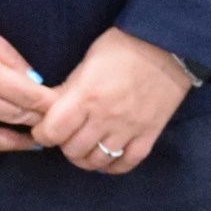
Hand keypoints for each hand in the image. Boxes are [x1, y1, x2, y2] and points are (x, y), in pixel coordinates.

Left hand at [32, 26, 193, 174]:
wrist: (167, 45)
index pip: (53, 131)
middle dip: (64, 145)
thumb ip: (69, 89)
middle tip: (66, 135)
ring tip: (85, 146)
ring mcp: (129, 129)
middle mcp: (106, 117)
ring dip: (86, 157)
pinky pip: (126, 163)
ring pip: (97, 161)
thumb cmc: (123, 46)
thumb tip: (50, 109)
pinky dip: (113, 165)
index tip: (44, 129)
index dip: (43, 133)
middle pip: (73, 150)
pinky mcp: (149, 135)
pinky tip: (107, 156)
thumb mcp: (87, 61)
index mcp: (86, 96)